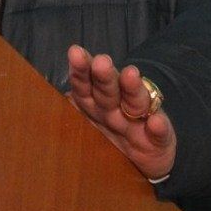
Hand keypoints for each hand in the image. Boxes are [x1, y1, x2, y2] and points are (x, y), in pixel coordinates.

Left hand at [65, 45, 176, 180]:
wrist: (148, 158)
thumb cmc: (115, 134)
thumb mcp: (92, 122)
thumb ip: (78, 104)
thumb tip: (50, 98)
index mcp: (97, 104)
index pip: (86, 85)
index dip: (80, 71)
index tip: (75, 53)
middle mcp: (118, 108)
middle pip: (109, 90)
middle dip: (104, 76)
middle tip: (101, 62)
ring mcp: (140, 122)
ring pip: (136, 103)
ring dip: (133, 89)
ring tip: (131, 75)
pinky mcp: (160, 139)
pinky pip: (159, 133)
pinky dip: (158, 128)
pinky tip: (156, 122)